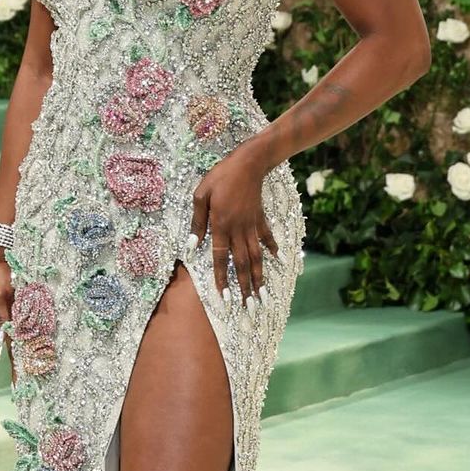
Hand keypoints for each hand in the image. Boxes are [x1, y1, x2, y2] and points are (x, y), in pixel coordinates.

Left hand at [190, 147, 277, 310]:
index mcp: (221, 225)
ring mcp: (252, 226)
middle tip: (249, 308)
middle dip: (245, 288)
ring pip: (256, 256)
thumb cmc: (220, 177)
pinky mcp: (261, 219)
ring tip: (263, 295)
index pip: (220, 258)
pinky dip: (273, 249)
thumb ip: (197, 222)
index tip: (224, 298)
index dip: (222, 279)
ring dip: (259, 277)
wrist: (248, 163)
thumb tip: (191, 246)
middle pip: (242, 264)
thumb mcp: (201, 196)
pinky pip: (267, 237)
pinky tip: (279, 261)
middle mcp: (239, 230)